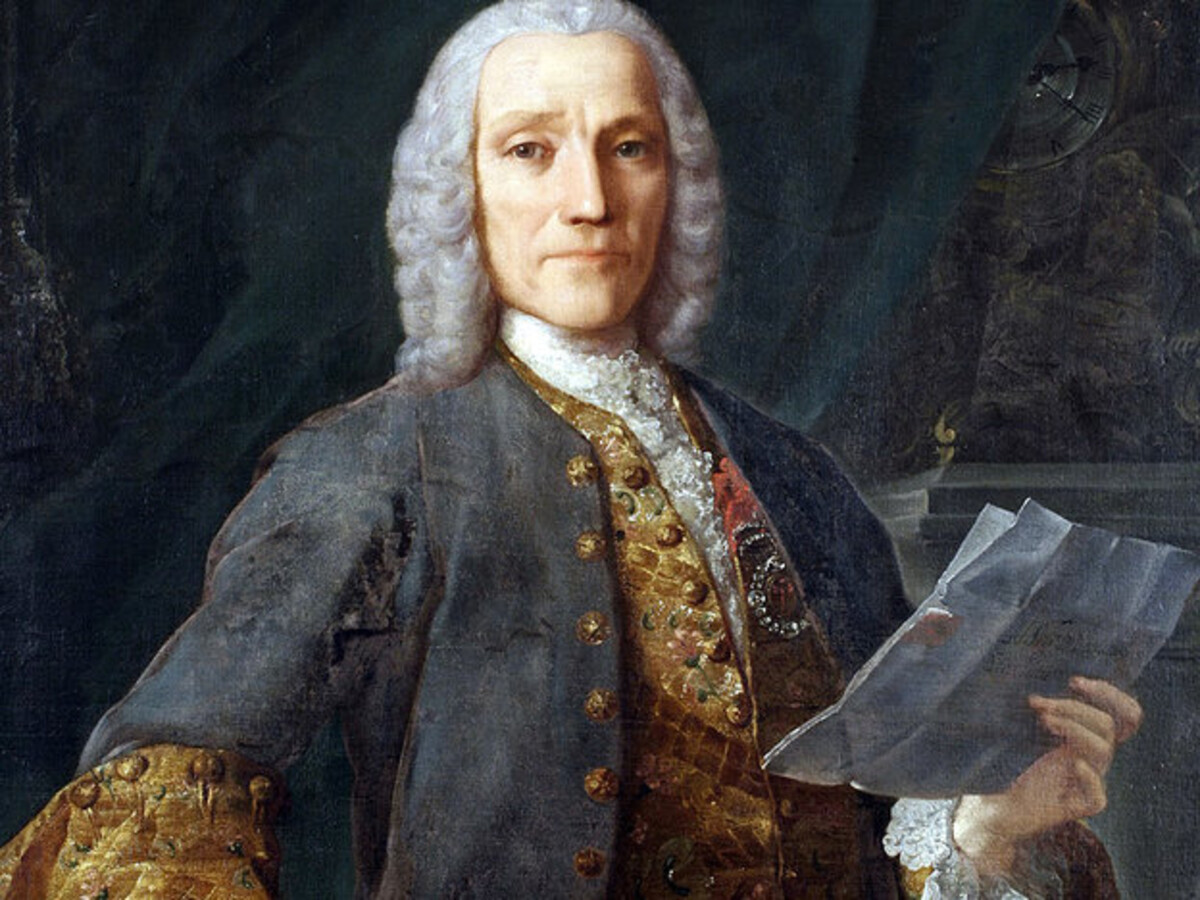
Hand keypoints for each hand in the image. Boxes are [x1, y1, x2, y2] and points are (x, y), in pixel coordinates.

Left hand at [952, 676, 1142, 876]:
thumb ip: (1031, 706)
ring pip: (1103, 751)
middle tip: (1037, 702)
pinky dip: (1089, 777)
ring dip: (1074, 728)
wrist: (995, 807)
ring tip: (1042, 720)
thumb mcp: (1020, 728)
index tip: (1074, 681)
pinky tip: (1072, 764)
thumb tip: (1019, 669)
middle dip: (1075, 707)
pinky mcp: (1076, 808)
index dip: (1110, 694)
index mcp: (1083, 737)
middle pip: (1108, 726)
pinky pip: (1097, 797)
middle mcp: (1088, 757)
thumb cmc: (1005, 764)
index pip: (1123, 714)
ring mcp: (1085, 782)